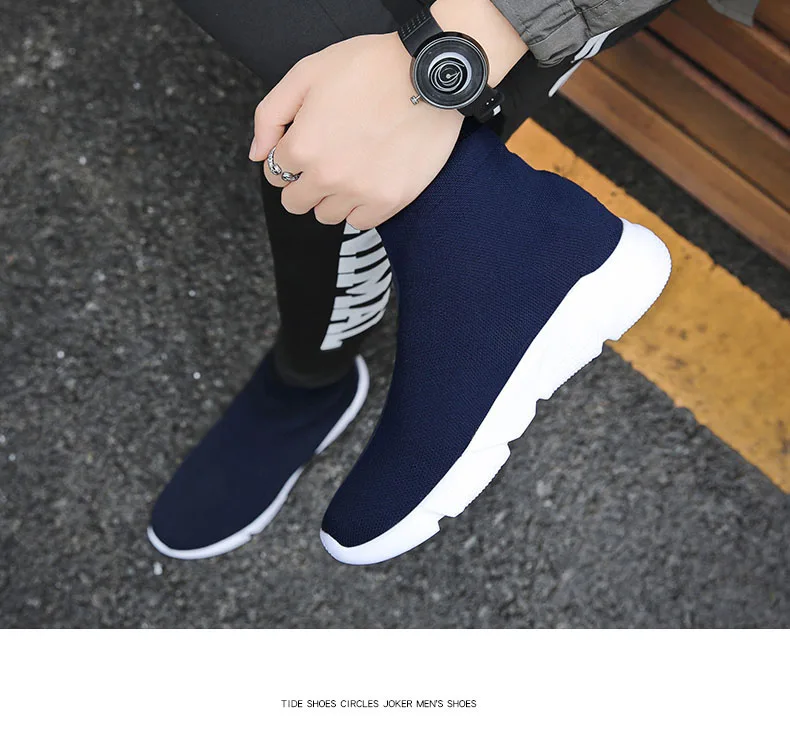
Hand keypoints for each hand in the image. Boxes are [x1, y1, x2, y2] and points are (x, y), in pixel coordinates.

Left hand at [249, 32, 463, 229]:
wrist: (427, 75)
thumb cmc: (369, 67)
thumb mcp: (306, 74)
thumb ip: (270, 116)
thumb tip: (257, 155)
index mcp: (302, 146)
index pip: (274, 173)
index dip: (285, 158)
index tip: (303, 146)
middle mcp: (327, 176)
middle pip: (295, 203)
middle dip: (302, 183)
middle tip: (324, 160)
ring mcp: (359, 192)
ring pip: (326, 215)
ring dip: (330, 197)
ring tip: (349, 168)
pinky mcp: (388, 201)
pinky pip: (360, 222)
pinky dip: (359, 208)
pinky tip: (367, 182)